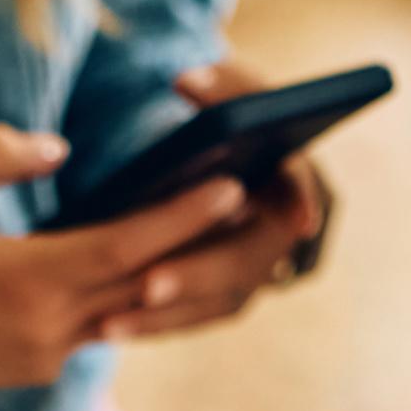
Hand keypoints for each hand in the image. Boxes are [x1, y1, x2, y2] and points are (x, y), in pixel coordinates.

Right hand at [0, 124, 249, 410]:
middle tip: (252, 200)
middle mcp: (47, 328)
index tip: (230, 186)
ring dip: (173, 272)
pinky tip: (161, 258)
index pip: (125, 247)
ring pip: (129, 308)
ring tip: (219, 228)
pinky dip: (131, 292)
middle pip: (144, 281)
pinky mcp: (41, 367)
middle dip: (201, 244)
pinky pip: (101, 324)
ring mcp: (48, 356)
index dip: (182, 217)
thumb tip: (60, 149)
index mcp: (25, 281)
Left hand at [94, 62, 325, 343]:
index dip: (298, 204)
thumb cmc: (227, 110)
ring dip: (170, 312)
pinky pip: (197, 316)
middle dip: (199, 272)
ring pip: (224, 299)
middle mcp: (286, 230)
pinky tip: (108, 328)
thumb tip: (187, 82)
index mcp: (296, 177)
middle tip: (149, 284)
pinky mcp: (228, 291)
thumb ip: (218, 83)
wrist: (224, 152)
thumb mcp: (226, 89)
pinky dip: (156, 324)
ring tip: (110, 323)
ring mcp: (260, 266)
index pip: (302, 190)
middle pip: (250, 260)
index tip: (287, 222)